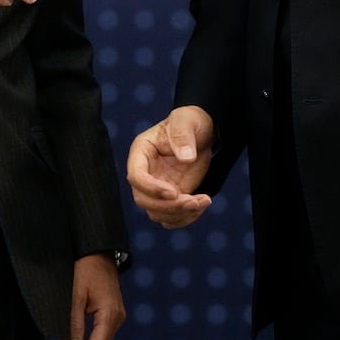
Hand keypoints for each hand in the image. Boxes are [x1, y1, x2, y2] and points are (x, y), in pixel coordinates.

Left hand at [60, 253, 124, 339]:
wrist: (96, 250)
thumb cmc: (84, 268)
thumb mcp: (75, 295)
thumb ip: (74, 322)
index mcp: (110, 314)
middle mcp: (117, 316)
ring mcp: (116, 313)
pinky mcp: (112, 310)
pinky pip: (102, 332)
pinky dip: (90, 339)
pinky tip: (76, 339)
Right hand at [125, 106, 214, 228]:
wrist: (201, 133)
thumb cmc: (189, 123)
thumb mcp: (186, 122)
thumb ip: (183, 136)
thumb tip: (185, 158)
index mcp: (141, 153)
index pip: (136, 176)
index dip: (151, 188)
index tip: (174, 192)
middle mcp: (145, 173)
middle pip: (143, 200)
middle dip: (168, 206)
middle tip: (193, 202)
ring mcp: (157, 188)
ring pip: (157, 213)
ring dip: (180, 214)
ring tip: (203, 201)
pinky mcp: (171, 198)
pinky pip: (171, 217)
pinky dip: (186, 217)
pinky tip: (202, 205)